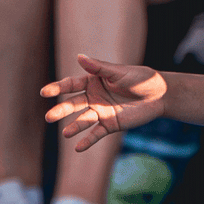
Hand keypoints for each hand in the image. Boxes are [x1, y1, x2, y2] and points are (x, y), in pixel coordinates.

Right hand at [42, 54, 167, 151]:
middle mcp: (93, 97)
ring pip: (83, 120)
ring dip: (74, 127)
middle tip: (49, 117)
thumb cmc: (139, 79)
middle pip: (73, 104)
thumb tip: (79, 56)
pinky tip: (78, 148)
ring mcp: (100, 111)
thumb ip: (99, 68)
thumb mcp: (119, 72)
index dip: (58, 88)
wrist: (159, 94)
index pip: (71, 85)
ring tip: (66, 133)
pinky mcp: (110, 124)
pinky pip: (96, 133)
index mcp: (92, 81)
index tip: (45, 92)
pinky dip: (87, 141)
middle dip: (61, 110)